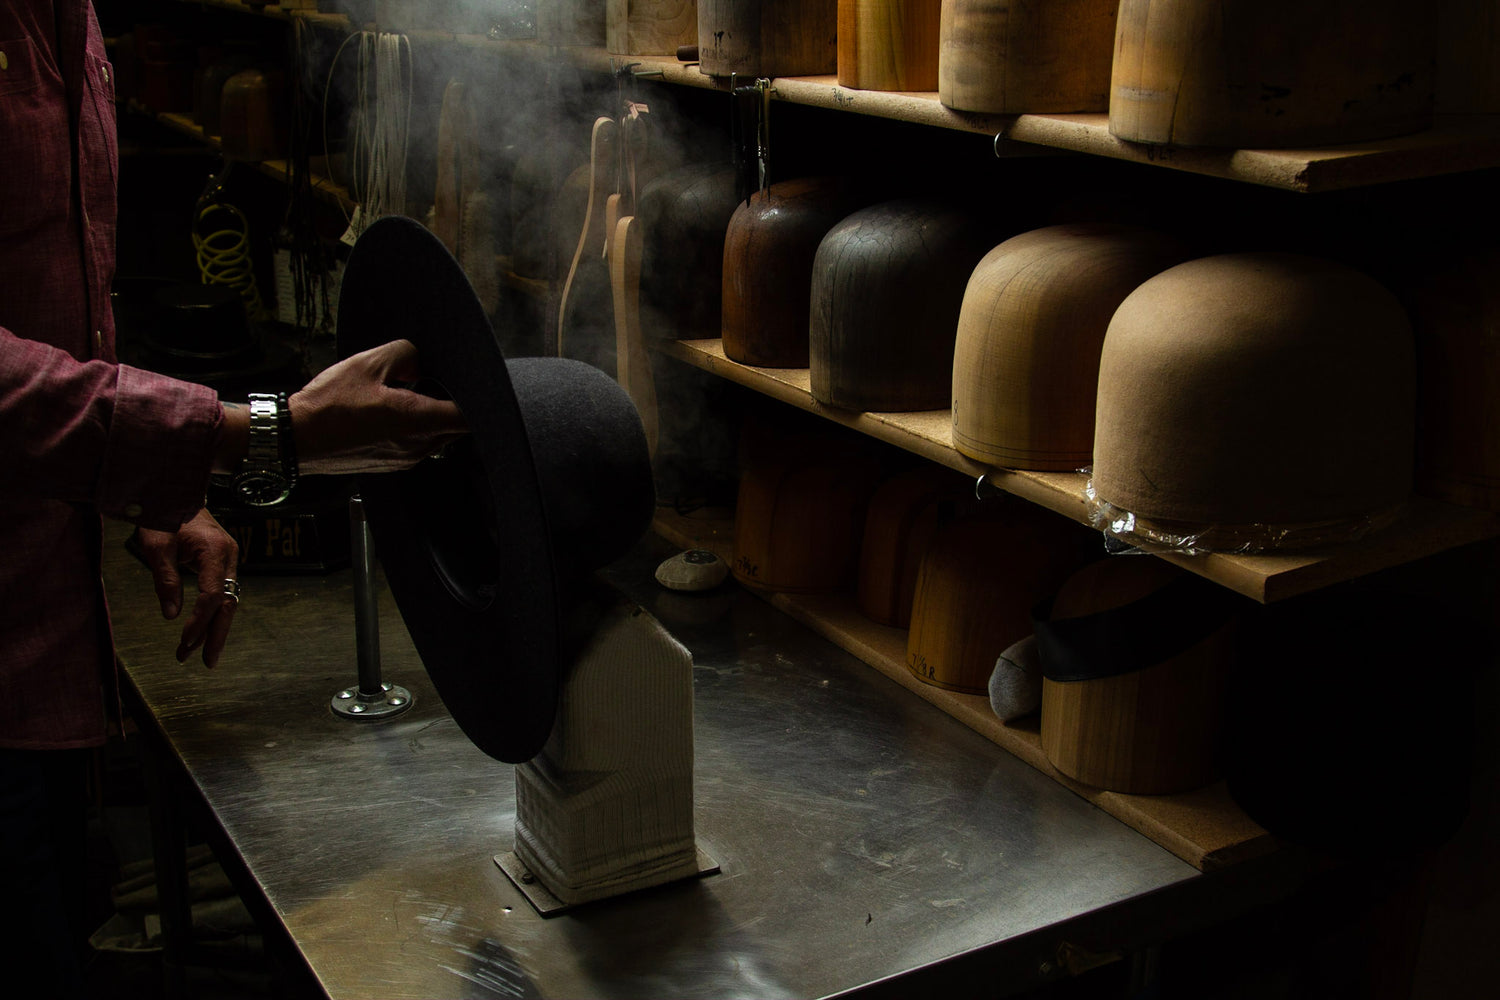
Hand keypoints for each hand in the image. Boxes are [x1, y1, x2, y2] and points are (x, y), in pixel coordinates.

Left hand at [136, 508, 240, 667]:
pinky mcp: (223, 561)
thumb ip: (165, 580)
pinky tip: (201, 630)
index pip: (213, 595)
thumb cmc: (162, 515)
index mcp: (215, 551)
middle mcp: (230, 556)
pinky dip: (212, 613)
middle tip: (206, 663)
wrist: (174, 492)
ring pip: (228, 601)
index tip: (183, 642)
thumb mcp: (156, 547)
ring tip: (197, 653)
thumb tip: (171, 615)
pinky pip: (222, 592)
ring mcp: (230, 558)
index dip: (199, 621)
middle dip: (216, 635)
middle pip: (228, 604)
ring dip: (213, 627)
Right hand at [288, 339, 467, 474]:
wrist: (295, 441)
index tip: (471, 385)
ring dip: (430, 416)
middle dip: (450, 403)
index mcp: (417, 421)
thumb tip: (419, 362)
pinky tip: (389, 412)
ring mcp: (406, 459)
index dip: (477, 399)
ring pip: (437, 435)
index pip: (468, 416)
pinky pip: (417, 444)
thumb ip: (405, 354)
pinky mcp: (392, 464)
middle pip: (456, 426)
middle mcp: (418, 446)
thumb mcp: (367, 364)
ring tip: (406, 395)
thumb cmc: (327, 407)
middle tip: (432, 382)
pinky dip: (413, 428)